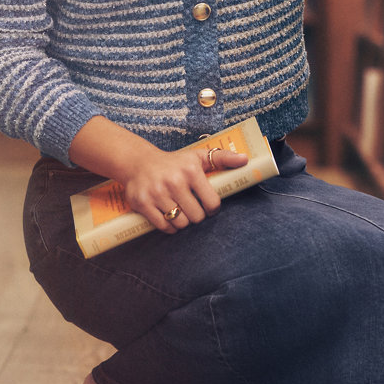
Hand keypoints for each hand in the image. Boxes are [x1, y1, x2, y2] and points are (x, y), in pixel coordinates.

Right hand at [68, 114, 248, 232]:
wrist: (138, 162)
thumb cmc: (174, 162)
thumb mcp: (198, 156)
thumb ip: (223, 158)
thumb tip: (245, 159)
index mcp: (190, 170)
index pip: (212, 203)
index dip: (212, 208)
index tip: (207, 205)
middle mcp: (174, 181)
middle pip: (196, 217)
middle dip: (196, 216)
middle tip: (192, 208)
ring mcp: (157, 193)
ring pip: (180, 224)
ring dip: (182, 222)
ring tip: (179, 211)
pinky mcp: (142, 203)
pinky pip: (164, 227)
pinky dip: (168, 226)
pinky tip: (168, 216)